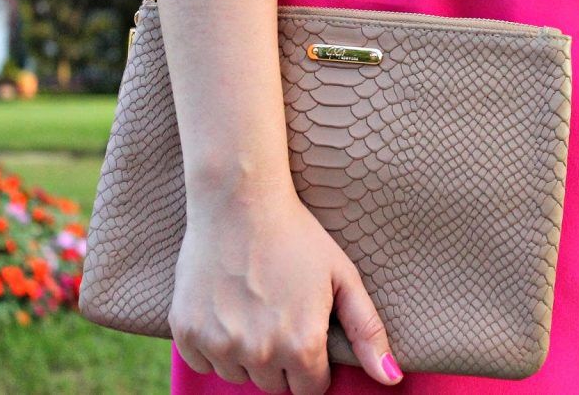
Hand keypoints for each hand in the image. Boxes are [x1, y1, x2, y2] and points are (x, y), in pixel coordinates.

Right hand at [169, 176, 403, 393]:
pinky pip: (202, 362)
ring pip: (238, 375)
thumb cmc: (297, 236)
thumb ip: (367, 333)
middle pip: (274, 385)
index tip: (306, 332)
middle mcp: (259, 354)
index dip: (312, 363)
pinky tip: (225, 307)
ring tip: (252, 306)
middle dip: (280, 359)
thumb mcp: (343, 278)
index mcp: (302, 346)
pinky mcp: (187, 332)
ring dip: (246, 353)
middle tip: (279, 313)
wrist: (239, 202)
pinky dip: (212, 344)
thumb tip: (392, 379)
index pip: (310, 389)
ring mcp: (219, 345)